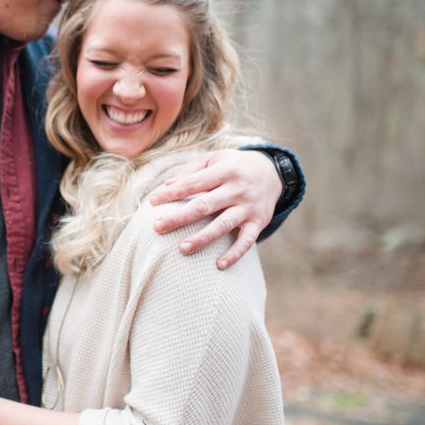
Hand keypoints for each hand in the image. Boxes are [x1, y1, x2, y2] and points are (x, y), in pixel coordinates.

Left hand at [148, 149, 281, 269]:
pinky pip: (246, 241)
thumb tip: (168, 185)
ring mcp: (248, 208)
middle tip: (158, 227)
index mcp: (224, 171)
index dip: (172, 193)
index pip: (193, 183)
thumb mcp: (214, 158)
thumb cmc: (233, 166)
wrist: (273, 173)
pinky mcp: (258, 222)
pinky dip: (235, 254)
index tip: (152, 202)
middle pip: (204, 205)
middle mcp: (237, 190)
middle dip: (179, 217)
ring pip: (223, 225)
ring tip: (182, 248)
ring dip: (203, 238)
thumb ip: (191, 170)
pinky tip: (219, 265)